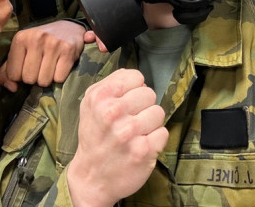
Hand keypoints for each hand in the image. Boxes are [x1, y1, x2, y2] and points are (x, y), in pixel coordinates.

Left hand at [0, 20, 93, 89]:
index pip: (13, 74)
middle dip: (34, 77)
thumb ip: (8, 69)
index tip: (27, 66)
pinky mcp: (68, 50)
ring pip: (44, 81)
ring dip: (46, 78)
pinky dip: (59, 76)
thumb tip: (11, 88)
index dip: (20, 75)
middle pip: (29, 79)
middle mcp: (36, 39)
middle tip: (40, 66)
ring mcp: (53, 44)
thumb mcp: (21, 49)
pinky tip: (60, 65)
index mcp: (21, 38)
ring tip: (50, 66)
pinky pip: (59, 79)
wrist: (69, 28)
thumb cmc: (41, 42)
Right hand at [66, 69, 167, 206]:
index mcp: (100, 97)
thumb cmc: (94, 138)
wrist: (91, 178)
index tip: (126, 103)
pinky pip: (163, 133)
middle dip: (143, 107)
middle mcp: (113, 112)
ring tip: (136, 134)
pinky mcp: (143, 151)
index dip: (134, 90)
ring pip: (159, 112)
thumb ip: (111, 84)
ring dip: (150, 124)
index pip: (136, 77)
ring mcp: (128, 133)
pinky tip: (142, 146)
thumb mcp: (90, 104)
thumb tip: (134, 76)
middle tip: (130, 121)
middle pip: (149, 93)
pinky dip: (155, 140)